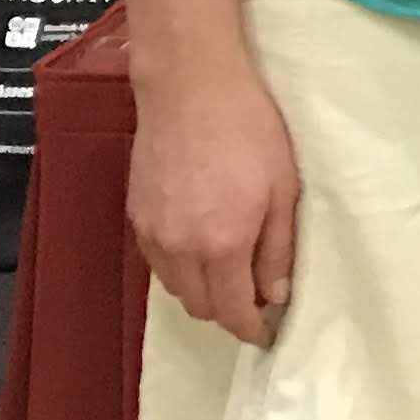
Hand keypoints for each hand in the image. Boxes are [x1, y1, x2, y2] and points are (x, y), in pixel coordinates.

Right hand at [129, 58, 301, 345]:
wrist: (191, 88)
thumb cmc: (249, 129)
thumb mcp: (284, 189)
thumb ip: (277, 249)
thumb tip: (276, 294)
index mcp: (221, 245)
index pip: (231, 311)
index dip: (250, 328)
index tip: (266, 331)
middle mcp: (179, 248)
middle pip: (199, 307)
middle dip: (227, 312)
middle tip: (253, 299)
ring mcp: (152, 233)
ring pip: (175, 287)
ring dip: (202, 290)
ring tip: (230, 272)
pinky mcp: (135, 215)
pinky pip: (156, 261)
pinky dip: (179, 267)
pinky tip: (200, 247)